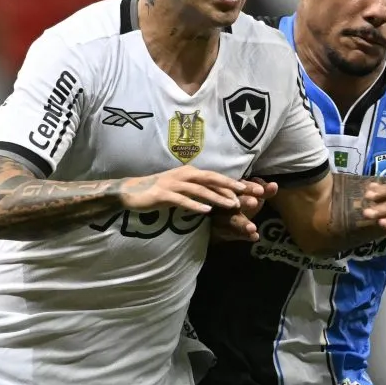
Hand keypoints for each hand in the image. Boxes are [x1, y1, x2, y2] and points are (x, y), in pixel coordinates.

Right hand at [119, 166, 265, 213]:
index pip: (217, 177)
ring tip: (232, 205)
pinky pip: (182, 200)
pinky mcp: (164, 194)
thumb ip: (197, 190)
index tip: (253, 189)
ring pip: (200, 190)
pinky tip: (207, 211)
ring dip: (217, 197)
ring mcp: (174, 184)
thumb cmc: (158, 191)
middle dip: (232, 187)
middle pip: (213, 179)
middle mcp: (185, 175)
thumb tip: (217, 195)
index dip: (235, 183)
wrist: (132, 191)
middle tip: (250, 195)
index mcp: (191, 173)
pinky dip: (195, 205)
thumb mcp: (181, 188)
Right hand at [211, 178, 278, 242]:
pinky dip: (244, 236)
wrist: (222, 221)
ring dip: (242, 223)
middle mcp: (225, 202)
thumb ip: (264, 191)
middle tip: (253, 202)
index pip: (240, 186)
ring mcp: (221, 218)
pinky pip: (232, 234)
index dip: (250, 188)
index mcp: (232, 189)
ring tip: (253, 228)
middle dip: (243, 202)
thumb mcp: (252, 195)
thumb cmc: (240, 202)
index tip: (260, 190)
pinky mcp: (221, 231)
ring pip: (231, 220)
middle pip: (233, 201)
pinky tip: (254, 237)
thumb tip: (274, 185)